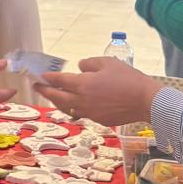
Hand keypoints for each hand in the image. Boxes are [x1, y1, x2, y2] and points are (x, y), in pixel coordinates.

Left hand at [35, 56, 161, 126]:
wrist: (145, 101)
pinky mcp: (98, 120)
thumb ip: (90, 64)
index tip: (41, 76)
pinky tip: (75, 105)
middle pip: (58, 97)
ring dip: (58, 102)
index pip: (59, 80)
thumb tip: (80, 67)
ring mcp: (89, 112)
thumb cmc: (128, 79)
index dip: (49, 78)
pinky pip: (81, 113)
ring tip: (54, 97)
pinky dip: (74, 108)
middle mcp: (81, 100)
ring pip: (67, 108)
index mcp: (82, 84)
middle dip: (45, 92)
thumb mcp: (108, 62)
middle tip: (37, 88)